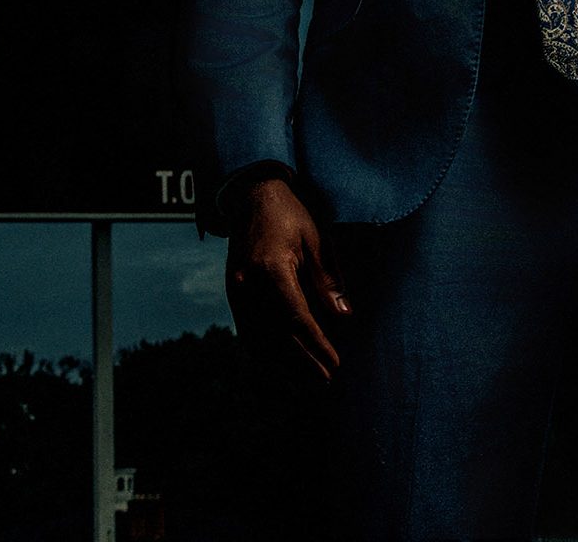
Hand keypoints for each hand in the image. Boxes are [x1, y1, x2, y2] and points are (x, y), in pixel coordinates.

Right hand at [224, 177, 350, 382]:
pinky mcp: (233, 295)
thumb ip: (327, 280)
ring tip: (307, 378)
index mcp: (272, 268)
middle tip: (326, 379)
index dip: (316, 344)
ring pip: (259, 339)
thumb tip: (344, 316)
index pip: (297, 318)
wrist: (252, 198)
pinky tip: (281, 364)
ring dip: (283, 363)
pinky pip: (247, 332)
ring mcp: (237, 292)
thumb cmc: (290, 216)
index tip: (334, 362)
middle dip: (302, 361)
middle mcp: (249, 285)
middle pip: (277, 336)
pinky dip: (264, 351)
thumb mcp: (316, 240)